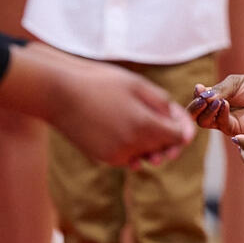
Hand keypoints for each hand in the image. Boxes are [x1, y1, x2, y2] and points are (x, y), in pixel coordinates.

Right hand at [0, 43, 194, 166]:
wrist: (60, 94)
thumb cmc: (100, 83)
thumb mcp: (138, 85)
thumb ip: (164, 106)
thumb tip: (183, 127)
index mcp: (145, 126)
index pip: (179, 137)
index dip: (183, 126)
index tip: (176, 114)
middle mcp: (133, 146)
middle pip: (165, 148)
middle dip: (168, 134)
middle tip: (156, 114)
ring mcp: (118, 155)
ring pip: (148, 154)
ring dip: (150, 141)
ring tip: (136, 117)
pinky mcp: (105, 158)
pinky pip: (130, 157)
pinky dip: (133, 146)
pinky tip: (123, 127)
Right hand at [187, 74, 243, 135]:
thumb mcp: (234, 83)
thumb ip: (218, 90)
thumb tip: (201, 95)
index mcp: (214, 98)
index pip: (197, 100)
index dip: (195, 96)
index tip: (199, 88)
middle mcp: (215, 111)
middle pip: (195, 114)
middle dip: (196, 107)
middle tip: (202, 100)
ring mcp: (223, 122)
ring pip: (204, 121)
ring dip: (207, 110)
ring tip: (217, 101)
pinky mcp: (233, 130)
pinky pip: (220, 124)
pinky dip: (220, 114)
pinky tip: (225, 104)